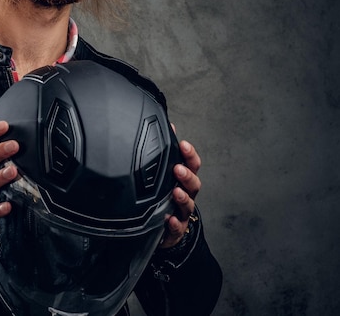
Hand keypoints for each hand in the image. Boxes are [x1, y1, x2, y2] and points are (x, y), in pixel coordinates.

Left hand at [159, 129, 201, 248]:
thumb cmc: (164, 197)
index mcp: (183, 180)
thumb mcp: (164, 174)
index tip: (183, 145)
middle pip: (194, 184)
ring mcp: (182, 213)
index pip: (192, 165)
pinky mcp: (175, 230)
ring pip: (187, 205)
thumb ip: (167, 152)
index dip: (190, 155)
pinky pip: (177, 228)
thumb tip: (168, 125)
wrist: (163, 228)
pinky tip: (169, 219)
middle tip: (178, 169)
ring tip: (176, 192)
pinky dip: (174, 224)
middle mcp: (186, 195)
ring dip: (183, 198)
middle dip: (187, 175)